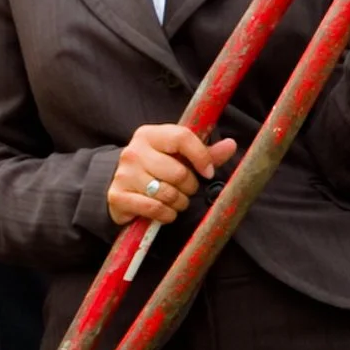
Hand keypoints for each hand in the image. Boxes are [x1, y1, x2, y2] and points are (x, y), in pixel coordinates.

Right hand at [107, 121, 237, 228]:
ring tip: (176, 200)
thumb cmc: (157, 169)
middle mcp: (133, 151)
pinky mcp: (118, 196)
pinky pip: (154, 209)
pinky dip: (166, 215)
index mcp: (149, 135)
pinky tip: (165, 212)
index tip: (209, 172)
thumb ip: (206, 153)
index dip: (201, 157)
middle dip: (189, 187)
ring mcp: (124, 174)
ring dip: (179, 203)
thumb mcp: (179, 157)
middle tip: (186, 189)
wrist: (120, 187)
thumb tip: (231, 145)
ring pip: (168, 193)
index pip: (182, 138)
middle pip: (178, 172)